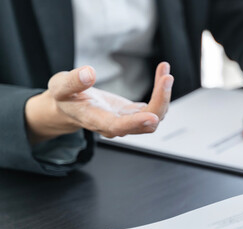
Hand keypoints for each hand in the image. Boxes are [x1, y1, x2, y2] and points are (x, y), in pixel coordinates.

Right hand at [25, 62, 173, 143]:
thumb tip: (89, 73)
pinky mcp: (135, 113)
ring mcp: (128, 120)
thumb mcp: (60, 86)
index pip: (118, 126)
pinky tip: (162, 72)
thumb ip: (73, 81)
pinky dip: (161, 91)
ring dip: (164, 95)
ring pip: (155, 116)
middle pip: (146, 124)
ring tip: (165, 71)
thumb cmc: (64, 97)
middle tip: (166, 78)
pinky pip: (154, 106)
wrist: (69, 106)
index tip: (152, 117)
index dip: (136, 123)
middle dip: (160, 102)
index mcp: (96, 120)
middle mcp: (116, 125)